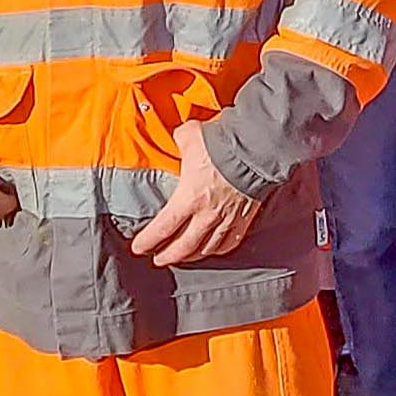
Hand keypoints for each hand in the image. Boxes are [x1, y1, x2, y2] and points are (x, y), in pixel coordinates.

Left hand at [129, 120, 263, 267]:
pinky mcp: (244, 219)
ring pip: (206, 249)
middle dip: (167, 256)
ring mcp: (227, 219)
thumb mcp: (189, 136)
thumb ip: (180, 141)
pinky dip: (218, 250)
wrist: (257, 149)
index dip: (148, 241)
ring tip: (183, 257)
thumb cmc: (222, 144)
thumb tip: (179, 138)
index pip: (162, 228)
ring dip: (191, 256)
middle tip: (158, 259)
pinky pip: (230, 243)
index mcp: (189, 198)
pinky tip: (212, 250)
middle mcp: (207, 215)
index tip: (138, 247)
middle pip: (183, 247)